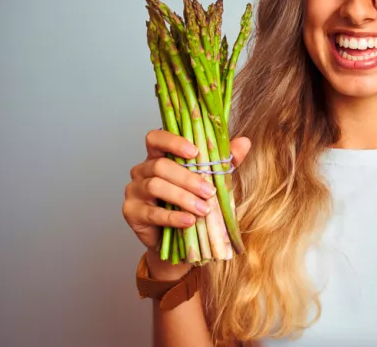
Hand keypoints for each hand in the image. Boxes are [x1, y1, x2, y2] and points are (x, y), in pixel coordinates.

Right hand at [122, 129, 250, 278]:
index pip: (156, 138)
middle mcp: (142, 170)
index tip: (195, 152)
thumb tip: (244, 142)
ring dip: (183, 198)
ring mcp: (134, 190)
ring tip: (203, 209)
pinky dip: (173, 217)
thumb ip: (224, 161)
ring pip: (155, 186)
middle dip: (188, 178)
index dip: (173, 141)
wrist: (179, 238)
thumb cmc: (192, 202)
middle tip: (209, 192)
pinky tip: (189, 221)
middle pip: (160, 165)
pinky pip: (152, 213)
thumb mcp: (211, 180)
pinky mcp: (132, 212)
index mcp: (158, 156)